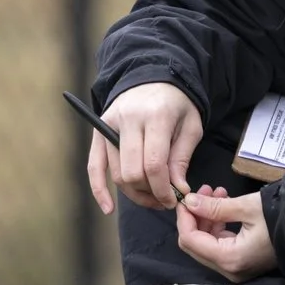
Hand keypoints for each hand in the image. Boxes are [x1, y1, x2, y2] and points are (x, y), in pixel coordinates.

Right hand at [86, 82, 202, 213]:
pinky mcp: (98, 130)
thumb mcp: (191, 127)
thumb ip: (182, 158)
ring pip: (117, 173)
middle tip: (163, 200)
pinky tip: (108, 208)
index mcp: (155, 115)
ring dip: (133, 193)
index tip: (173, 201)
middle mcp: (128, 119)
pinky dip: (99, 189)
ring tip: (150, 198)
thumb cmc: (177, 104)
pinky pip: (94, 165)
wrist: (154, 77)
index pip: (153, 164)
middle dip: (149, 193)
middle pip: (133, 172)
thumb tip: (176, 189)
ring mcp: (109, 124)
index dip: (162, 189)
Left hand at [174, 187, 277, 282]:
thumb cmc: (280, 216)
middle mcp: (230, 269)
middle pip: (195, 245)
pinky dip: (217, 225)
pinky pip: (219, 245)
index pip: (190, 240)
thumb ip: (214, 207)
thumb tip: (189, 202)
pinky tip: (224, 205)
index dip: (184, 217)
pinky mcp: (242, 262)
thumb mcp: (246, 207)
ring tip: (216, 193)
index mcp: (230, 258)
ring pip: (206, 244)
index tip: (187, 197)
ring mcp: (236, 268)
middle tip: (203, 191)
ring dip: (206, 218)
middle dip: (195, 216)